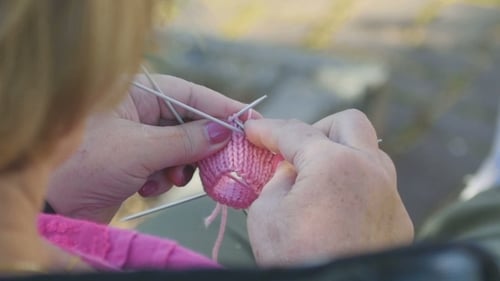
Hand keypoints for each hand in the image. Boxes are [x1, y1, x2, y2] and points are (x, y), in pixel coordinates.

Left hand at [46, 75, 249, 222]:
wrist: (51, 206)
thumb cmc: (85, 165)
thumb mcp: (140, 150)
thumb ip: (186, 140)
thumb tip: (223, 133)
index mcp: (135, 93)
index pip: (190, 94)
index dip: (222, 107)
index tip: (250, 119)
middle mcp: (138, 111)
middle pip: (189, 122)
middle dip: (202, 145)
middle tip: (223, 159)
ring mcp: (137, 138)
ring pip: (181, 148)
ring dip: (181, 166)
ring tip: (169, 178)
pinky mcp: (136, 163)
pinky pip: (167, 166)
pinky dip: (165, 178)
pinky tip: (148, 186)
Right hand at [245, 109, 412, 265]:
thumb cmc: (299, 259)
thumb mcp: (266, 214)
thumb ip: (276, 180)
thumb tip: (290, 172)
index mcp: (335, 164)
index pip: (296, 132)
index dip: (268, 129)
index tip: (253, 130)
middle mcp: (371, 171)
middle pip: (349, 123)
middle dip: (317, 128)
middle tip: (295, 148)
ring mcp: (390, 196)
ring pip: (369, 153)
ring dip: (341, 154)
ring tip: (315, 177)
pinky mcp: (398, 221)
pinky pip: (376, 186)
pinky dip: (354, 185)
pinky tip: (335, 207)